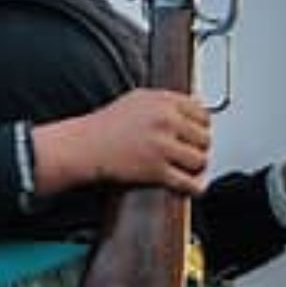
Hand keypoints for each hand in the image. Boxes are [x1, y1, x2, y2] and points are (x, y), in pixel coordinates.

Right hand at [33, 89, 210, 196]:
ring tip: (182, 166)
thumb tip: (197, 101)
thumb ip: (167, 99)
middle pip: (204, 137)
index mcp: (163, 101)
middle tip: (184, 151)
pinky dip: (193, 187)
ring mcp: (161, 146)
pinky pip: (188, 182)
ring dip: (193, 166)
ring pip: (200, 160)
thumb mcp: (136, 99)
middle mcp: (165, 121)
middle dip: (196, 146)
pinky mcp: (156, 170)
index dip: (199, 126)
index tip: (192, 133)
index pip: (202, 113)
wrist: (81, 147)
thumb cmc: (104, 126)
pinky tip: (192, 186)